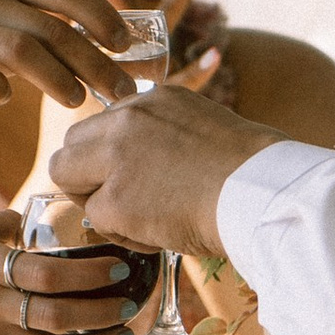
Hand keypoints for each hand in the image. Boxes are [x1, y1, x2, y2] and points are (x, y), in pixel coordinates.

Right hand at [0, 0, 138, 119]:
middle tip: (120, 90)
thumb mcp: (2, 21)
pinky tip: (7, 99)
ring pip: (19, 50)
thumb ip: (46, 27)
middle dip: (93, 61)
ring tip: (79, 101)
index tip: (127, 45)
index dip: (102, 15)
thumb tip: (112, 48)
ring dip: (57, 79)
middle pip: (51, 27)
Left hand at [52, 80, 284, 258]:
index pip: (103, 124)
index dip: (111, 156)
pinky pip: (96, 221)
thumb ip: (166, 137)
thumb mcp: (206, 130)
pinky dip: (122, 234)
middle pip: (71, 146)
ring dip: (97, 202)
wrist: (267, 195)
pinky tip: (158, 235)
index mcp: (154, 99)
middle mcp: (129, 119)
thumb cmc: (253, 174)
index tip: (136, 176)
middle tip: (124, 201)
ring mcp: (118, 158)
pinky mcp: (117, 200)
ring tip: (143, 219)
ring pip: (67, 178)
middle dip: (87, 176)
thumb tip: (149, 166)